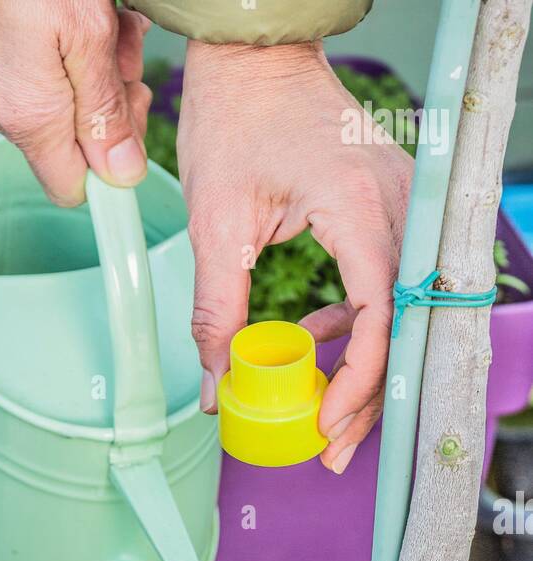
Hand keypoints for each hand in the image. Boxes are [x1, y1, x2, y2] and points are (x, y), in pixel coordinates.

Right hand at [0, 0, 150, 206]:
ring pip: (30, 97)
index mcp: (26, 113)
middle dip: (94, 101)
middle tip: (118, 45)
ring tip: (84, 14)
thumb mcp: (89, 28)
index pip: (70, 187)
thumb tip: (120, 174)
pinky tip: (40, 10)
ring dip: (67, 67)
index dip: (106, 163)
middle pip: (56, 138)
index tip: (128, 125)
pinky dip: (28, 47)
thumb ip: (105, 109)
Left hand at [178, 40, 412, 472]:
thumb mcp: (215, 223)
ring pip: (401, 311)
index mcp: (359, 209)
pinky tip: (317, 334)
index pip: (380, 317)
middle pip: (402, 326)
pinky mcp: (390, 208)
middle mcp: (398, 207)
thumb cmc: (236, 119)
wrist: (255, 55)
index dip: (358, 382)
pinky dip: (357, 320)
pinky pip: (389, 282)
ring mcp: (402, 205)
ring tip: (324, 411)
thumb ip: (216, 312)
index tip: (326, 425)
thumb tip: (215, 388)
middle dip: (367, 396)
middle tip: (332, 448)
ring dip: (364, 366)